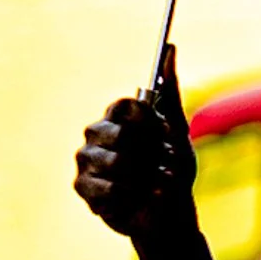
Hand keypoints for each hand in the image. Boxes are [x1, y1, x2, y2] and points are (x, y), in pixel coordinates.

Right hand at [75, 45, 202, 259]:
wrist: (168, 211)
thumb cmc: (173, 166)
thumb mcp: (178, 129)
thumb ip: (171, 90)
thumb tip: (171, 48)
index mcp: (118, 115)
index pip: (126, 105)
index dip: (149, 122)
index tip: (164, 133)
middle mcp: (96, 133)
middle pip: (122, 135)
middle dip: (152, 154)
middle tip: (164, 162)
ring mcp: (86, 160)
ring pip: (118, 163)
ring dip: (147, 177)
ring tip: (155, 181)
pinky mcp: (82, 187)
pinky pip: (110, 188)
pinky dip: (134, 195)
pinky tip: (137, 197)